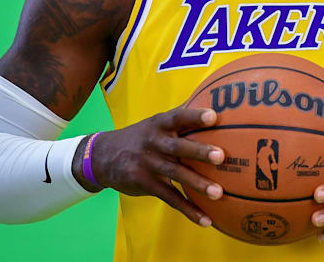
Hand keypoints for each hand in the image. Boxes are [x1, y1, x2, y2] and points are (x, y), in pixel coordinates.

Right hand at [75, 107, 225, 226]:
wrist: (102, 156)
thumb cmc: (141, 137)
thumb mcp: (155, 123)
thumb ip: (181, 117)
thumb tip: (214, 103)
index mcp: (159, 124)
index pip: (178, 117)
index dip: (195, 116)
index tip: (214, 116)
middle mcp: (154, 142)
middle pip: (178, 146)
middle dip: (199, 151)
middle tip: (221, 156)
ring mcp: (148, 164)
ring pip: (175, 173)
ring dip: (197, 183)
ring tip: (218, 193)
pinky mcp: (145, 183)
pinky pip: (169, 197)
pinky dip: (188, 209)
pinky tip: (206, 220)